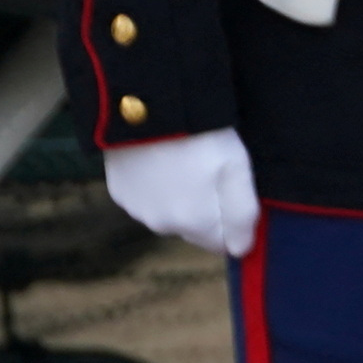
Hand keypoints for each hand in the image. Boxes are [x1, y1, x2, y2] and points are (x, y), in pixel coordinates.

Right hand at [102, 131, 259, 258]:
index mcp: (196, 224)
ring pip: (170, 214)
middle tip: (212, 171)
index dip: (234, 220)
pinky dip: (156, 186)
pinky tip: (162, 161)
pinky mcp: (120, 192)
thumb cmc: (203, 138)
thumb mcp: (238, 170)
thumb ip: (243, 215)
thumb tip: (240, 250)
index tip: (234, 191)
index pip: (223, 243)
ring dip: (181, 198)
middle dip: (208, 209)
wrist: (149, 111)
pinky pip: (146, 199)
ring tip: (186, 162)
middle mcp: (163, 226)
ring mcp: (137, 211)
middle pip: (196, 228)